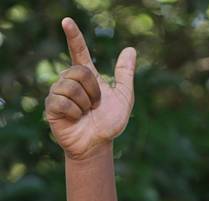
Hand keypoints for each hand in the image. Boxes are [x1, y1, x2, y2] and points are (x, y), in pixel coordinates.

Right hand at [45, 17, 135, 159]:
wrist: (98, 144)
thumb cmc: (110, 122)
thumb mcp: (123, 97)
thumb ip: (125, 74)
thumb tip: (130, 49)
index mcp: (87, 76)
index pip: (79, 51)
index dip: (74, 36)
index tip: (66, 21)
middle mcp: (70, 80)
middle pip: (79, 71)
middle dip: (93, 90)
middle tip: (95, 105)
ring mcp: (59, 92)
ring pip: (70, 85)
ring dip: (84, 103)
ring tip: (86, 113)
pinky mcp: (51, 106)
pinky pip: (63, 101)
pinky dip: (75, 112)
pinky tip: (76, 119)